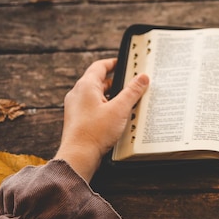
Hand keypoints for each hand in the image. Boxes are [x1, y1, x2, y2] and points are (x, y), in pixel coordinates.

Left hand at [54, 58, 148, 181]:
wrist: (79, 156)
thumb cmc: (95, 132)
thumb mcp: (120, 109)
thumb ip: (132, 92)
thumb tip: (142, 77)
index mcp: (86, 86)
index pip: (100, 66)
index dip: (113, 63)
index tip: (124, 63)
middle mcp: (78, 94)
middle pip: (99, 81)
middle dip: (117, 83)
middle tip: (132, 85)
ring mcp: (76, 107)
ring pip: (97, 96)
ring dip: (112, 97)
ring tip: (127, 103)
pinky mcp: (78, 120)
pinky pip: (94, 108)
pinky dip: (106, 108)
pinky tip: (117, 118)